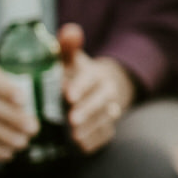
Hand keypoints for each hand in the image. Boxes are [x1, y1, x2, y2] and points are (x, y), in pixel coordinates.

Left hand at [57, 24, 133, 152]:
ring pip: (105, 120)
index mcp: (95, 74)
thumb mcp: (72, 60)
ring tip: (75, 137)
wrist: (101, 88)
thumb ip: (68, 47)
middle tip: (72, 120)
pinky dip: (96, 142)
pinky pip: (107, 136)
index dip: (81, 87)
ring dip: (91, 128)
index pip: (91, 79)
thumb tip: (70, 30)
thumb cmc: (77, 75)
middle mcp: (107, 93)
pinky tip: (83, 148)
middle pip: (101, 102)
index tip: (68, 95)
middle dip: (88, 111)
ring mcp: (110, 111)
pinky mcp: (108, 127)